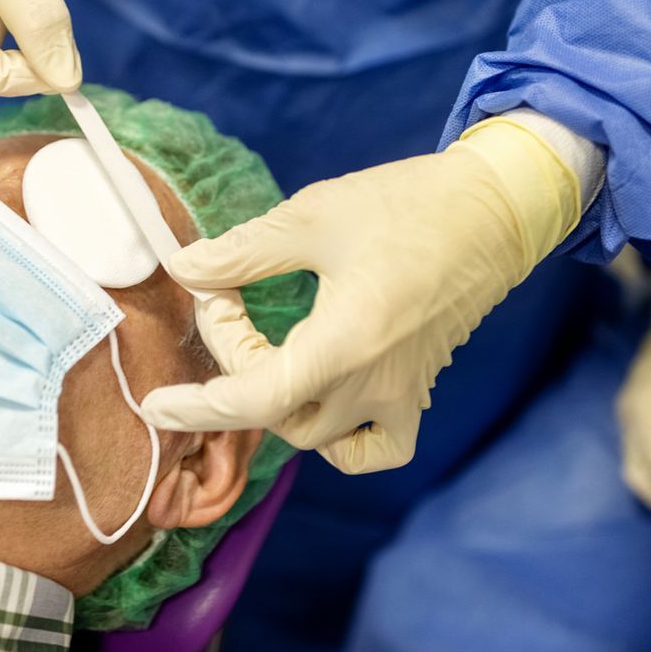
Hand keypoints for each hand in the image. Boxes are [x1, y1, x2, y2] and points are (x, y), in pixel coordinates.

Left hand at [139, 115, 583, 473]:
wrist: (493, 209)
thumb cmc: (407, 205)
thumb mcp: (313, 216)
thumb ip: (243, 252)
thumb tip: (183, 269)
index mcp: (345, 340)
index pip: (255, 399)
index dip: (198, 408)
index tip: (157, 401)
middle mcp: (374, 382)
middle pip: (277, 413)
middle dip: (234, 365)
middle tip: (227, 297)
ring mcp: (402, 393)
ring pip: (319, 438)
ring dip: (276, 403)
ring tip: (266, 345)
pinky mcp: (420, 389)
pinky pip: (378, 446)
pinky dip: (343, 442)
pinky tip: (320, 399)